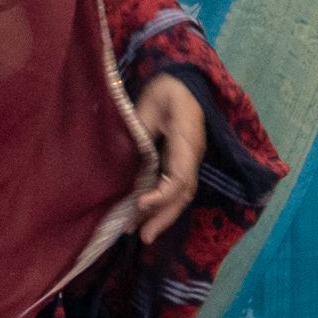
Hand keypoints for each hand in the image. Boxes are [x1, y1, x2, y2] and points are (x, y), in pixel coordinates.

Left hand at [132, 74, 206, 242]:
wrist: (183, 80)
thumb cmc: (167, 89)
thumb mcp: (150, 105)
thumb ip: (142, 129)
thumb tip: (126, 154)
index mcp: (186, 143)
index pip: (180, 179)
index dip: (163, 196)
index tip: (141, 204)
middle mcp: (190, 157)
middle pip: (182, 194)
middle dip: (163, 217)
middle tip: (142, 236)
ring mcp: (187, 160)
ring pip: (178, 195)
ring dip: (161, 215)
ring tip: (138, 232)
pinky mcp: (179, 161)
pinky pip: (172, 187)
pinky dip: (159, 202)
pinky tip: (142, 212)